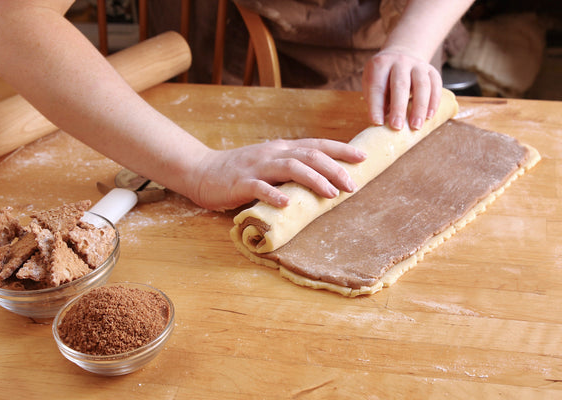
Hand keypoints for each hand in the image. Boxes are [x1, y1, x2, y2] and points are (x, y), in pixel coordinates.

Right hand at [188, 138, 366, 210]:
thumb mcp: (268, 165)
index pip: (316, 145)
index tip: (363, 156)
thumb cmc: (239, 172)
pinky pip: (259, 187)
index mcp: (281, 149)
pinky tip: (287, 204)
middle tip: (353, 184)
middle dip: (334, 168)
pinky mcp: (240, 182)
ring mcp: (256, 167)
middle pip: (308, 155)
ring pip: (290, 167)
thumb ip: (290, 170)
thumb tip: (322, 181)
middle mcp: (272, 153)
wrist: (201, 171)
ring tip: (331, 193)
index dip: (340, 150)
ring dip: (313, 179)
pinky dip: (274, 194)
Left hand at [362, 46, 441, 130]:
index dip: (376, 106)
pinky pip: (436, 85)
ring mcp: (417, 65)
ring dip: (419, 107)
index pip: (377, 87)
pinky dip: (434, 102)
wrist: (401, 54)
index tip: (377, 123)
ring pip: (422, 85)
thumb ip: (375, 99)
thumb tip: (381, 122)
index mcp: (380, 64)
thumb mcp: (371, 82)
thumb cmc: (382, 76)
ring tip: (416, 126)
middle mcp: (400, 62)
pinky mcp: (431, 70)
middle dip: (398, 108)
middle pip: (400, 85)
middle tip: (397, 126)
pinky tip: (429, 116)